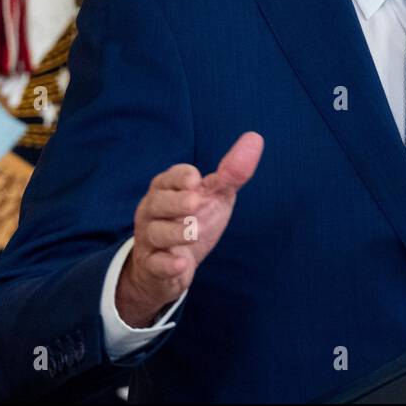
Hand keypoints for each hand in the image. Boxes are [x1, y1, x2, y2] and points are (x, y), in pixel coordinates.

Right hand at [114, 132, 263, 327]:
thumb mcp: (214, 196)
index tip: (196, 179)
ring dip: (175, 232)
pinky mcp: (152, 266)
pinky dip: (167, 265)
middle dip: (175, 202)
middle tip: (195, 203)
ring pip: (155, 233)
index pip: (168, 178)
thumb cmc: (191, 219)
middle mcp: (153, 211)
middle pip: (157, 202)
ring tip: (194, 232)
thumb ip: (231, 172)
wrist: (169, 266)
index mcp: (167, 189)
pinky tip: (181, 264)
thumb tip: (255, 138)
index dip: (180, 177)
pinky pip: (154, 264)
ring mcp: (150, 239)